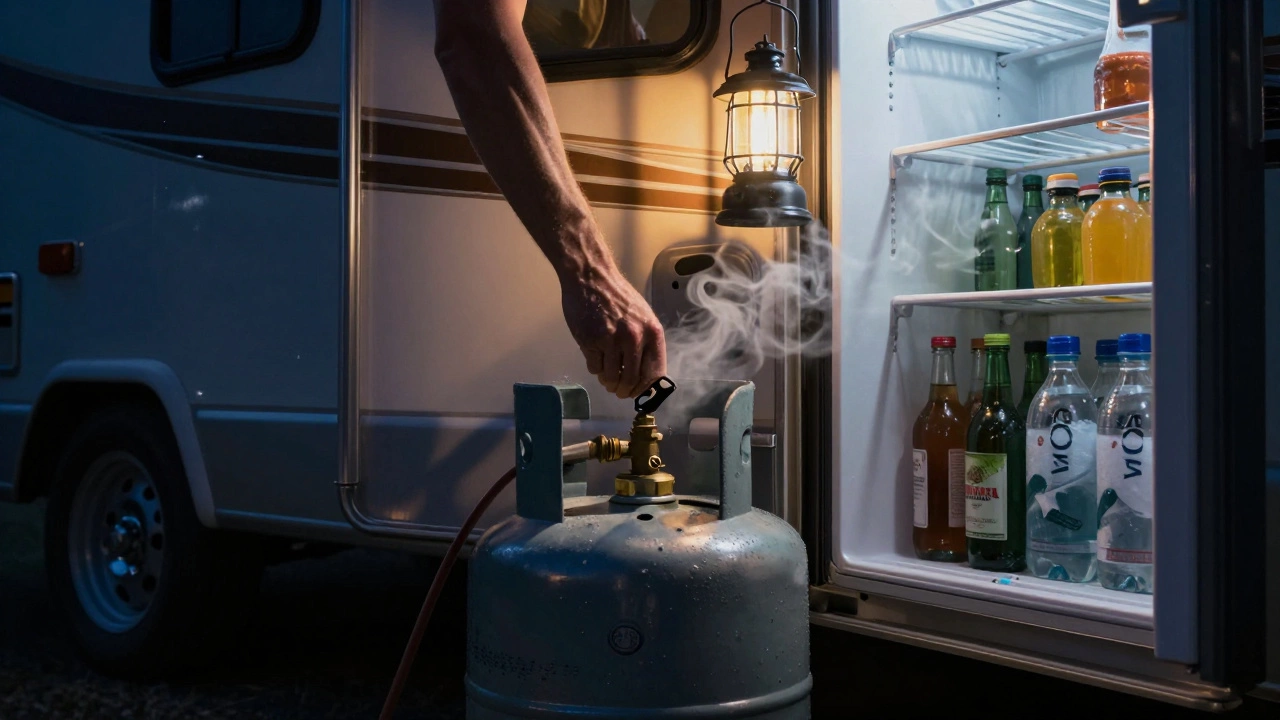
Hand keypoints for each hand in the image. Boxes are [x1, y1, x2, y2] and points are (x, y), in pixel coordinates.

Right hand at [560, 267, 666, 398]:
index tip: (639, 393)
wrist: (591, 276)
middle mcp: (635, 338)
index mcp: (652, 332)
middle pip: (631, 380)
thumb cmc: (617, 295)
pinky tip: (595, 357)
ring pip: (611, 377)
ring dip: (608, 382)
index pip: (655, 374)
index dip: (646, 389)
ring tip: (606, 377)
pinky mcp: (591, 341)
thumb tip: (645, 374)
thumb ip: (646, 342)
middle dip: (624, 390)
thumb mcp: (642, 316)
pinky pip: (594, 368)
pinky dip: (595, 368)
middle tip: (618, 390)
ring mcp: (612, 340)